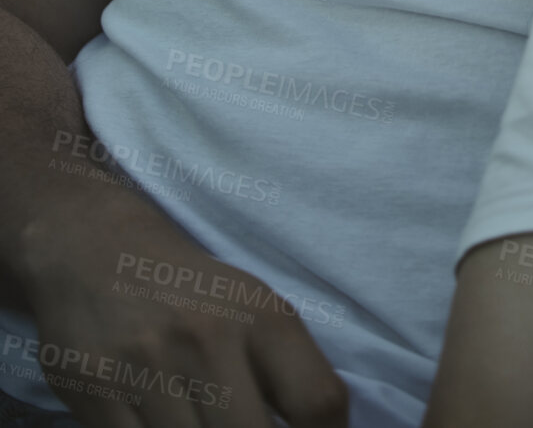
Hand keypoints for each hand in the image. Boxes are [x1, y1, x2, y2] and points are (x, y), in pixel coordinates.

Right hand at [15, 176, 347, 425]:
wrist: (91, 246)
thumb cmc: (188, 290)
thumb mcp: (251, 308)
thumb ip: (286, 372)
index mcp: (261, 315)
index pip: (318, 402)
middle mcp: (209, 338)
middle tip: (244, 427)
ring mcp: (148, 367)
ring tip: (202, 420)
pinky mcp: (95, 391)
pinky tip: (161, 423)